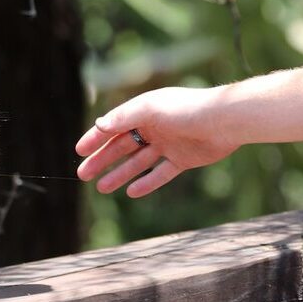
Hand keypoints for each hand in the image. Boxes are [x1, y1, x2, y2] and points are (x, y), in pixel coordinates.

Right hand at [75, 86, 238, 197]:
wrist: (224, 121)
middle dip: (101, 160)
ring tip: (101, 187)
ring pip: (136, 162)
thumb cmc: (186, 109)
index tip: (79, 151)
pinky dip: (146, 182)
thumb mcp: (150, 109)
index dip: (95, 138)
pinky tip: (131, 192)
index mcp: (143, 111)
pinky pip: (159, 173)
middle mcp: (153, 127)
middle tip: (83, 174)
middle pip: (121, 146)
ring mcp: (167, 144)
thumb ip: (124, 117)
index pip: (113, 126)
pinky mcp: (182, 159)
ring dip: (118, 174)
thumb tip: (99, 124)